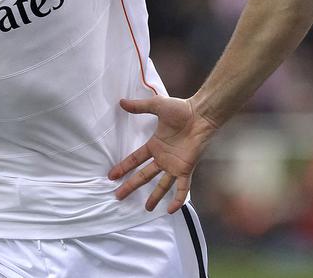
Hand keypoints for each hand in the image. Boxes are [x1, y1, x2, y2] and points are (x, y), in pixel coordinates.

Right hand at [108, 96, 218, 212]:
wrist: (201, 114)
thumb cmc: (181, 109)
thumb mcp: (157, 106)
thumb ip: (139, 107)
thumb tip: (121, 102)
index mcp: (155, 145)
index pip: (136, 160)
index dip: (123, 167)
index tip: (112, 176)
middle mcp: (163, 158)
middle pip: (144, 176)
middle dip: (131, 186)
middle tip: (118, 196)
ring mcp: (174, 165)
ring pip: (162, 185)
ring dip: (154, 197)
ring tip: (146, 209)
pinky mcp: (186, 168)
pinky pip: (182, 188)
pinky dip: (178, 199)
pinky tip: (172, 210)